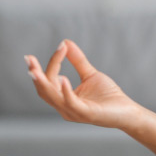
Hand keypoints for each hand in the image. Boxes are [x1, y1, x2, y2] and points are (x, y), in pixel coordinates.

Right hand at [25, 39, 142, 130]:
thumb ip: (78, 61)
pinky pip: (71, 103)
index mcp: (64, 99)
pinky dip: (65, 91)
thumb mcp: (90, 75)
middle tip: (28, 59)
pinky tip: (63, 79)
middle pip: (45, 89)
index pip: (50, 80)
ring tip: (34, 69)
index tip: (61, 46)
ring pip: (52, 97)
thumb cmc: (109, 96)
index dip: (53, 63)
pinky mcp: (86, 113)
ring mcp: (74, 112)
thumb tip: (65, 42)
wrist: (127, 112)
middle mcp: (65, 107)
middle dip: (35, 75)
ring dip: (43, 83)